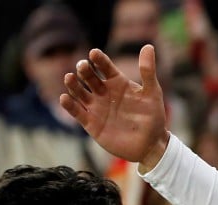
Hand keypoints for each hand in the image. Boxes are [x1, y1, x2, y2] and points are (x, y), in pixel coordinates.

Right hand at [60, 45, 169, 170]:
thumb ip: (148, 72)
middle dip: (84, 71)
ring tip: (69, 78)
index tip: (94, 53)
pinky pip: (77, 112)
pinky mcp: (91, 123)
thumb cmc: (153, 117)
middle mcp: (104, 92)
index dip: (99, 60)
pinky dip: (70, 105)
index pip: (105, 67)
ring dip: (73, 85)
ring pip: (80, 92)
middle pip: (89, 78)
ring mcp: (96, 107)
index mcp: (118, 82)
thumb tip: (148, 46)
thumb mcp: (152, 93)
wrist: (150, 145)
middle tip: (82, 66)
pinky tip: (64, 98)